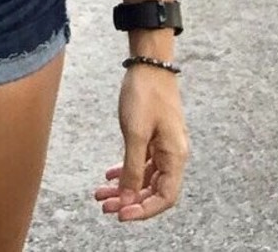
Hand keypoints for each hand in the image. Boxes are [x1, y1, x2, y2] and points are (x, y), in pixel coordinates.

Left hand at [94, 65, 188, 220]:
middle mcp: (173, 155)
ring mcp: (164, 146)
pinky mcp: (154, 137)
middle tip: (105, 206)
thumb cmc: (146, 95)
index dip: (144, 210)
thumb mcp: (136, 133)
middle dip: (129, 200)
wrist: (148, 64)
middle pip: (154, 190)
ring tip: (101, 194)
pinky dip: (126, 170)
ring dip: (125, 187)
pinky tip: (109, 174)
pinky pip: (142, 162)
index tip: (121, 214)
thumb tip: (128, 198)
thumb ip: (133, 168)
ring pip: (145, 177)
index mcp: (175, 157)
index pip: (165, 198)